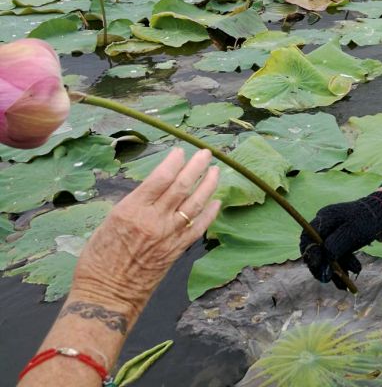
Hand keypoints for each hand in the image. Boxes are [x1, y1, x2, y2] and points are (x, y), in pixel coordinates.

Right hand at [72, 148, 219, 316]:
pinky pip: (198, 229)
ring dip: (208, 186)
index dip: (174, 162)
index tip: (181, 152)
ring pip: (195, 204)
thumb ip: (134, 205)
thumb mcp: (109, 222)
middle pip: (182, 187)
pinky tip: (216, 202)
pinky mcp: (177, 251)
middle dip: (197, 167)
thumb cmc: (99, 259)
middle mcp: (153, 220)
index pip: (160, 178)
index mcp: (131, 210)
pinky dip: (209, 214)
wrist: (106, 294)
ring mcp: (168, 236)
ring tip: (216, 172)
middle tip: (206, 154)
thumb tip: (154, 190)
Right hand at [300, 191, 381, 289]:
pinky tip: (350, 276)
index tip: (318, 268)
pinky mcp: (339, 242)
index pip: (308, 238)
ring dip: (336, 270)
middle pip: (316, 250)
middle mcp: (324, 226)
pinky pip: (337, 256)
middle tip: (328, 279)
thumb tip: (324, 259)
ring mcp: (332, 235)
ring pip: (328, 256)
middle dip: (323, 266)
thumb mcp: (352, 232)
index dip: (311, 254)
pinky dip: (343, 267)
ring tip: (346, 284)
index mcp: (324, 219)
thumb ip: (336, 244)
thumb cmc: (366, 219)